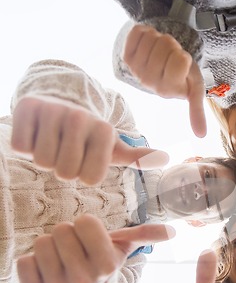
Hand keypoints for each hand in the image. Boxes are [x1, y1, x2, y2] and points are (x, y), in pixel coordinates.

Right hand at [11, 95, 168, 184]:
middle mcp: (81, 118)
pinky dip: (26, 145)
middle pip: (64, 172)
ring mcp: (54, 111)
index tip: (85, 159)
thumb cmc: (88, 136)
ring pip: (42, 161)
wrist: (59, 104)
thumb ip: (137, 156)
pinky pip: (22, 147)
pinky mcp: (27, 107)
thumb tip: (167, 158)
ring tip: (52, 142)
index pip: (90, 179)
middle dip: (63, 168)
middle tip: (66, 151)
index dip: (84, 174)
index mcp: (104, 131)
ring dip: (44, 157)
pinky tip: (37, 134)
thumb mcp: (113, 147)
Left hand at [17, 214, 175, 282]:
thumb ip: (144, 236)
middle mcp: (86, 282)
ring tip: (60, 262)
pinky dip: (30, 265)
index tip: (89, 241)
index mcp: (108, 265)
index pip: (84, 222)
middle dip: (65, 237)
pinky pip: (23, 264)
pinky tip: (44, 274)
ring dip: (48, 249)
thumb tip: (172, 231)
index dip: (85, 226)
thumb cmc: (98, 264)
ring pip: (41, 245)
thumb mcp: (121, 249)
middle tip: (73, 252)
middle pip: (60, 231)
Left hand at [123, 24, 206, 136]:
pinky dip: (146, 32)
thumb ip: (197, 111)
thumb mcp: (195, 89)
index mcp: (167, 90)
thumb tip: (201, 136)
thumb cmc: (183, 75)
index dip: (184, 56)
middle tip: (171, 56)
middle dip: (172, 46)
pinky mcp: (126, 55)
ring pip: (152, 37)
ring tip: (161, 51)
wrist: (164, 64)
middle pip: (166, 45)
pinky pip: (138, 32)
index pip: (180, 60)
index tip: (182, 66)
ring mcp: (136, 69)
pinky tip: (149, 45)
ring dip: (159, 38)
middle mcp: (149, 82)